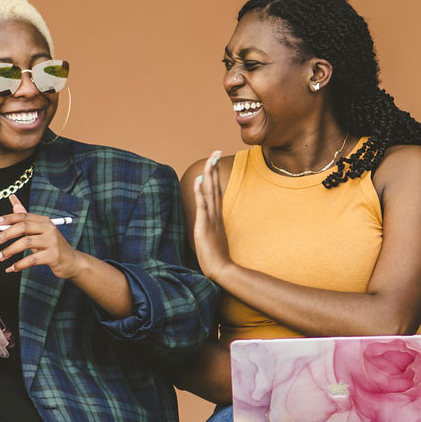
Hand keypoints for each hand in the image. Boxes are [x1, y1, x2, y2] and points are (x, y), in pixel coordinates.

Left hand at [0, 194, 82, 278]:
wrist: (73, 262)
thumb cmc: (52, 247)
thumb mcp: (39, 231)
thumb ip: (25, 218)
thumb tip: (13, 201)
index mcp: (43, 220)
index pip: (21, 216)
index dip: (4, 218)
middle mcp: (48, 228)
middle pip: (22, 227)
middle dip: (4, 235)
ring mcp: (52, 241)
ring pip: (26, 243)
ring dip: (9, 251)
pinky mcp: (53, 256)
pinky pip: (33, 259)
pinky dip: (20, 265)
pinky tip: (11, 269)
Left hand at [193, 151, 232, 281]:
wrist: (222, 270)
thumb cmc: (216, 258)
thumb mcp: (212, 239)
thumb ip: (210, 229)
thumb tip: (206, 223)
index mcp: (217, 217)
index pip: (216, 192)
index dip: (215, 176)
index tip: (214, 161)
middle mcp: (216, 215)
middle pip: (215, 187)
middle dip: (214, 168)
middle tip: (215, 151)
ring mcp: (211, 220)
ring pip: (210, 193)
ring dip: (209, 175)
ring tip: (209, 159)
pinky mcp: (205, 226)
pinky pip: (202, 206)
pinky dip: (200, 192)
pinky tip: (199, 180)